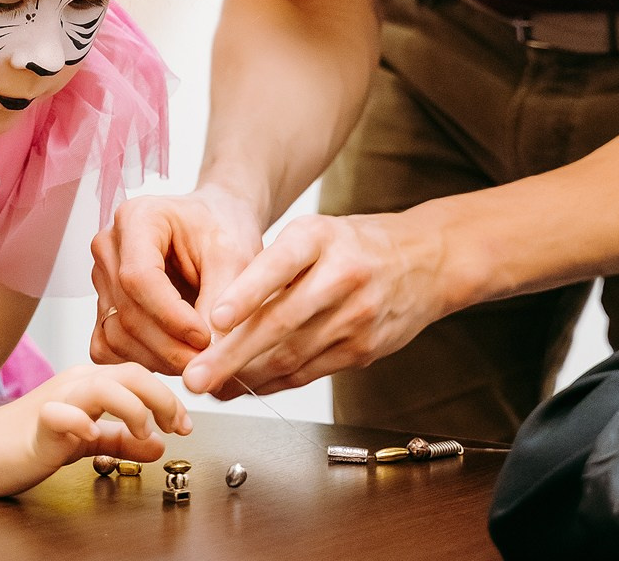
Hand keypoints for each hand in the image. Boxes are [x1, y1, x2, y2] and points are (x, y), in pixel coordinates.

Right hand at [0, 363, 190, 497]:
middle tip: (179, 425)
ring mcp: (57, 399)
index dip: (168, 397)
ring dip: (132, 407)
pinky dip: (81, 423)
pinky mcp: (38, 423)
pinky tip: (92, 436)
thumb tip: (159, 444)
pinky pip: (61, 415)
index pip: (139, 375)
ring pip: (102, 386)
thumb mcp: (86, 439)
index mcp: (90, 383)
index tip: (185, 424)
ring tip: (146, 431)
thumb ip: (121, 440)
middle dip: (162, 397)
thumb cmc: (31, 441)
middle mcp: (77, 383)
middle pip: (129, 373)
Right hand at [90, 185, 263, 376]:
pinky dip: (140, 359)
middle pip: (127, 311)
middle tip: (208, 361)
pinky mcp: (104, 304)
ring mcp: (102, 277)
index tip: (204, 338)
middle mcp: (111, 246)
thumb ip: (223, 301)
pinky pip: (108, 346)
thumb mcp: (233, 257)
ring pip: (117, 335)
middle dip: (169, 346)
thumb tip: (210, 354)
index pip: (139, 277)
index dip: (171, 316)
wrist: (218, 223)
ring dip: (158, 358)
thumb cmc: (224, 229)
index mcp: (137, 218)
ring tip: (198, 359)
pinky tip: (173, 355)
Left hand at [180, 209, 448, 396]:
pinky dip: (273, 382)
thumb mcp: (315, 233)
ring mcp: (356, 316)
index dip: (246, 294)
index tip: (214, 318)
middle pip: (281, 321)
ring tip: (210, 386)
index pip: (280, 265)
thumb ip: (273, 265)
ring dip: (246, 377)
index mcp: (321, 236)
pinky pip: (309, 372)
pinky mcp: (364, 350)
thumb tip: (217, 312)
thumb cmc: (354, 245)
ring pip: (292, 355)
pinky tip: (246, 386)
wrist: (423, 261)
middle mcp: (341, 275)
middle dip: (232, 355)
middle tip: (195, 376)